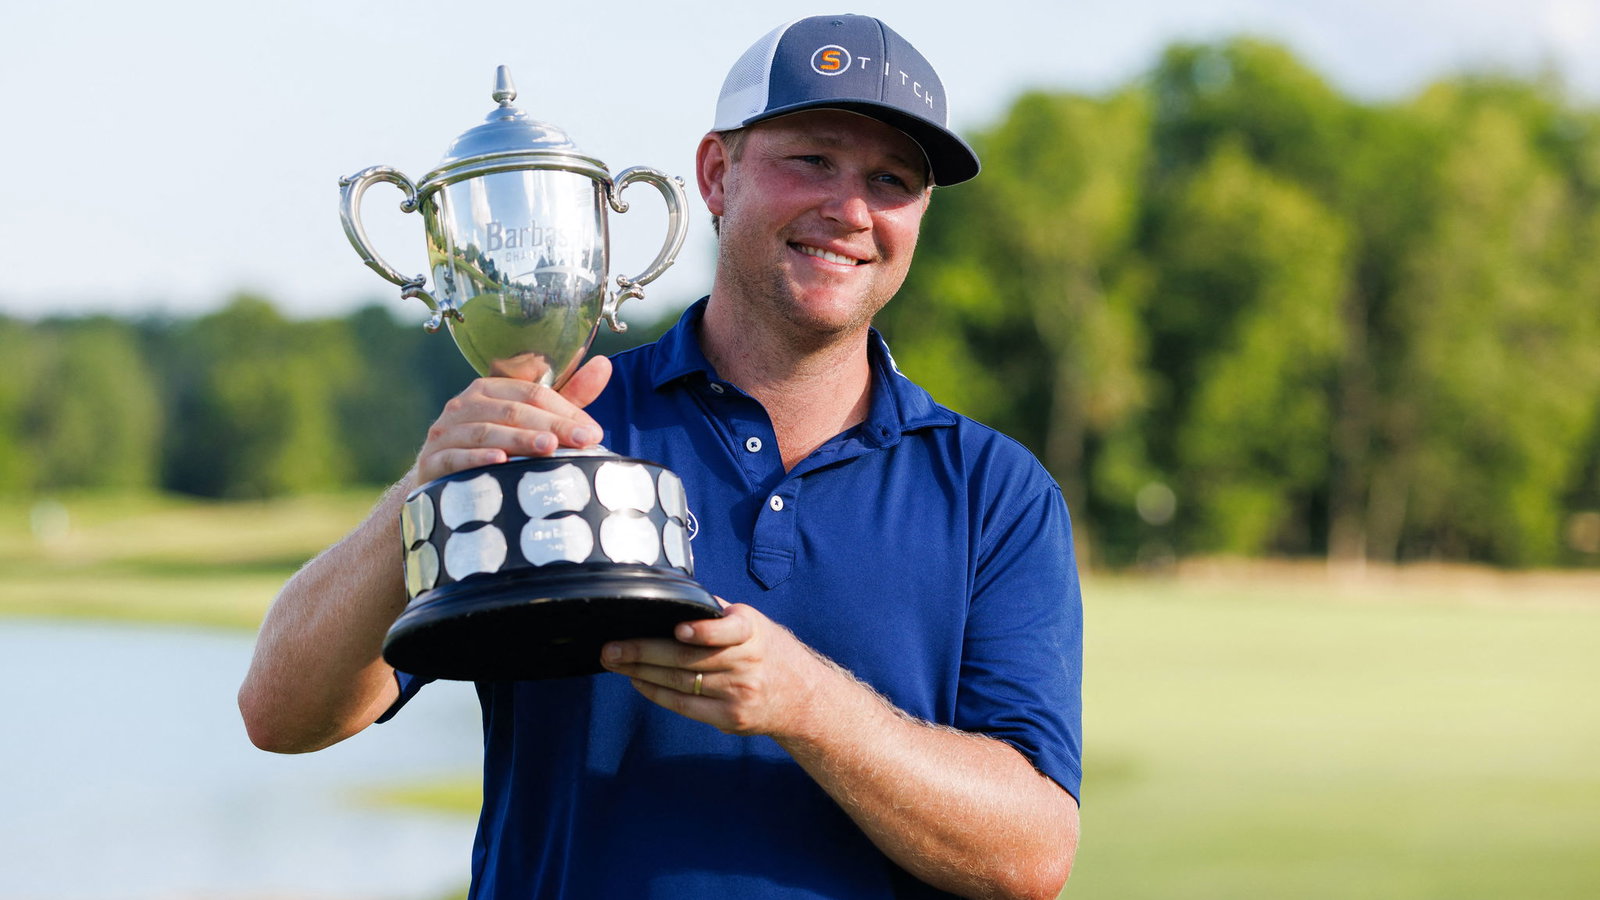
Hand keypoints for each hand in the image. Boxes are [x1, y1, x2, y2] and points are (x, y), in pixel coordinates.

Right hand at [414, 355, 611, 482]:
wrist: (441, 479)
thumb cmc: (495, 445)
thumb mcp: (532, 420)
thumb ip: (568, 397)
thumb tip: (604, 365)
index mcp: (489, 390)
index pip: (532, 393)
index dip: (564, 411)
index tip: (592, 431)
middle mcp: (464, 405)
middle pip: (512, 410)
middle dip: (550, 426)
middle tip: (581, 441)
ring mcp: (445, 432)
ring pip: (485, 431)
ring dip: (519, 439)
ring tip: (549, 449)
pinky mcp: (432, 460)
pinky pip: (455, 456)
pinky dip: (477, 458)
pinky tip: (500, 461)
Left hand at [600, 603, 834, 737]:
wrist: (803, 697)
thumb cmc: (769, 652)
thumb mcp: (755, 624)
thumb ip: (718, 614)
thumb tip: (673, 598)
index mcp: (752, 632)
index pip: (728, 631)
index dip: (702, 631)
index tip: (678, 628)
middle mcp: (747, 663)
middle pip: (688, 659)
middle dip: (644, 652)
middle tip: (611, 648)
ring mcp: (738, 693)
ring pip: (680, 682)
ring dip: (642, 671)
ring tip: (615, 661)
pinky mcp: (731, 718)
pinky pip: (685, 706)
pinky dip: (657, 692)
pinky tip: (638, 680)